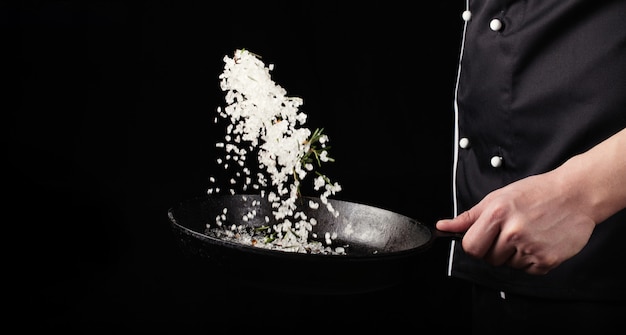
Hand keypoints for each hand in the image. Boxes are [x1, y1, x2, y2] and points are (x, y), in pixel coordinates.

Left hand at [436, 173, 595, 274]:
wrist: (575, 194)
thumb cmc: (535, 193)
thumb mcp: (497, 198)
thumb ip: (469, 217)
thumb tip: (443, 227)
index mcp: (497, 214)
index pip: (470, 247)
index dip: (474, 244)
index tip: (484, 237)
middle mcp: (513, 231)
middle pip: (488, 258)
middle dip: (494, 249)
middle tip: (510, 231)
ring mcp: (531, 247)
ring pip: (508, 265)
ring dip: (514, 254)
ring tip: (528, 232)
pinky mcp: (547, 260)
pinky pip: (527, 270)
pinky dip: (532, 259)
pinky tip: (540, 240)